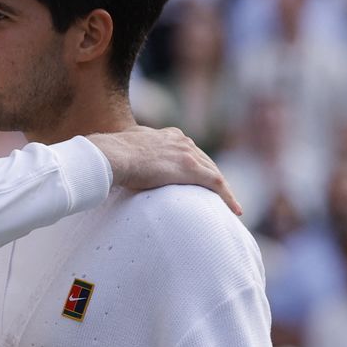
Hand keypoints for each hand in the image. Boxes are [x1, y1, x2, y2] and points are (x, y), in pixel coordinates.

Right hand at [88, 126, 240, 214]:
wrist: (113, 156)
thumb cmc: (110, 155)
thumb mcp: (123, 148)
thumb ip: (129, 152)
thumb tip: (115, 161)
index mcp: (166, 136)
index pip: (187, 150)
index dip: (195, 164)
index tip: (197, 176)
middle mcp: (181, 141)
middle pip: (204, 160)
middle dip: (212, 176)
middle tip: (218, 193)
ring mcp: (187, 154)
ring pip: (213, 172)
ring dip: (223, 189)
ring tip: (230, 204)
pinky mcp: (190, 169)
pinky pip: (216, 184)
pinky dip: (228, 197)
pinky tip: (236, 210)